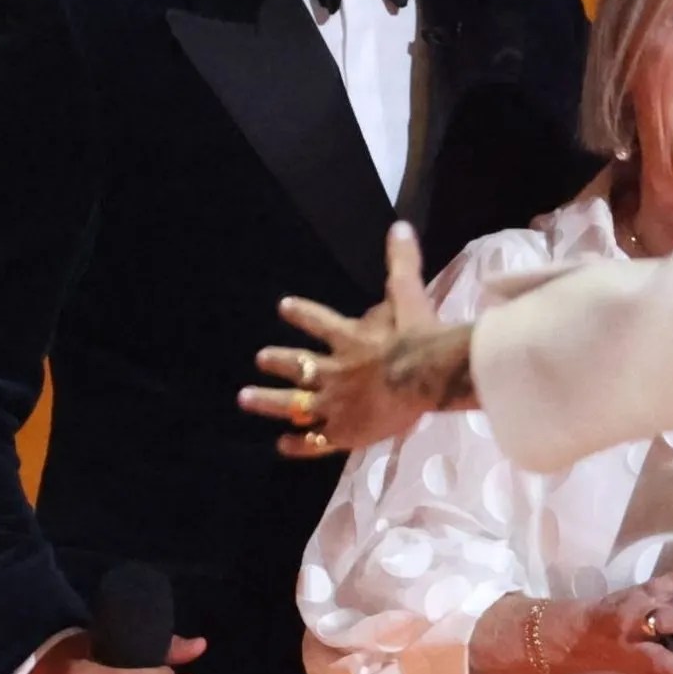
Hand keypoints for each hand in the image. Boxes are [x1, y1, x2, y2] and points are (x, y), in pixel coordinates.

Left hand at [239, 223, 474, 456]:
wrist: (427, 373)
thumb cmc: (419, 335)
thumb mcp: (408, 294)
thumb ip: (401, 263)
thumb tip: (400, 227)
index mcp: (350, 339)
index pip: (320, 323)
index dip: (302, 314)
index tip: (283, 306)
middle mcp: (335, 371)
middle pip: (300, 365)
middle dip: (278, 361)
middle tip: (260, 359)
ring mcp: (337, 403)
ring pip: (295, 404)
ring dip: (269, 401)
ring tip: (245, 398)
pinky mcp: (345, 431)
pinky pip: (315, 441)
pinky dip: (298, 444)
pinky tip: (281, 446)